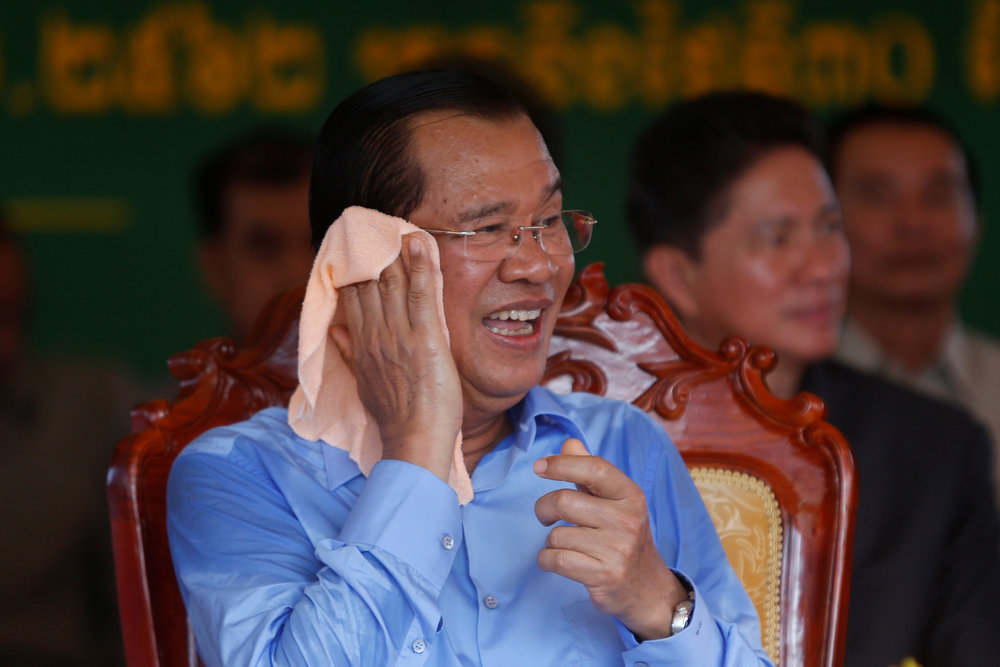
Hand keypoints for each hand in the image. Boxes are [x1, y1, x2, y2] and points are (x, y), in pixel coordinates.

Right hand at [330, 234, 461, 481]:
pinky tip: (420, 242)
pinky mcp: (426, 339)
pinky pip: (421, 294)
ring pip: (393, 283)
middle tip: (376, 224)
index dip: (356, 269)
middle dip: (372, 253)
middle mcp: (376, 335)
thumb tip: (337, 329)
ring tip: (398, 225)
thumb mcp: (365, 384)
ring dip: (395, 251)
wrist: (414, 440)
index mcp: (362, 344)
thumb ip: (351, 353)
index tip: (358, 246)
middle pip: (370, 284)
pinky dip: (422, 266)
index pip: (353, 297)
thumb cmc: (396, 416)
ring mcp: (400, 335)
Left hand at [534, 438, 688, 639]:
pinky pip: (556, 559)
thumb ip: (589, 472)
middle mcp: (628, 520)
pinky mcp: (605, 575)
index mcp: (631, 495)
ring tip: (565, 545)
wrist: (648, 589)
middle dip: (544, 508)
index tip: (539, 467)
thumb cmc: (623, 538)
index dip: (563, 464)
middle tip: (545, 516)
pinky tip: (557, 560)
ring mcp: (618, 549)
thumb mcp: (614, 502)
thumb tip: (569, 443)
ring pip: (557, 535)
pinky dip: (546, 559)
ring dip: (550, 540)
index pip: (595, 468)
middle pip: (565, 501)